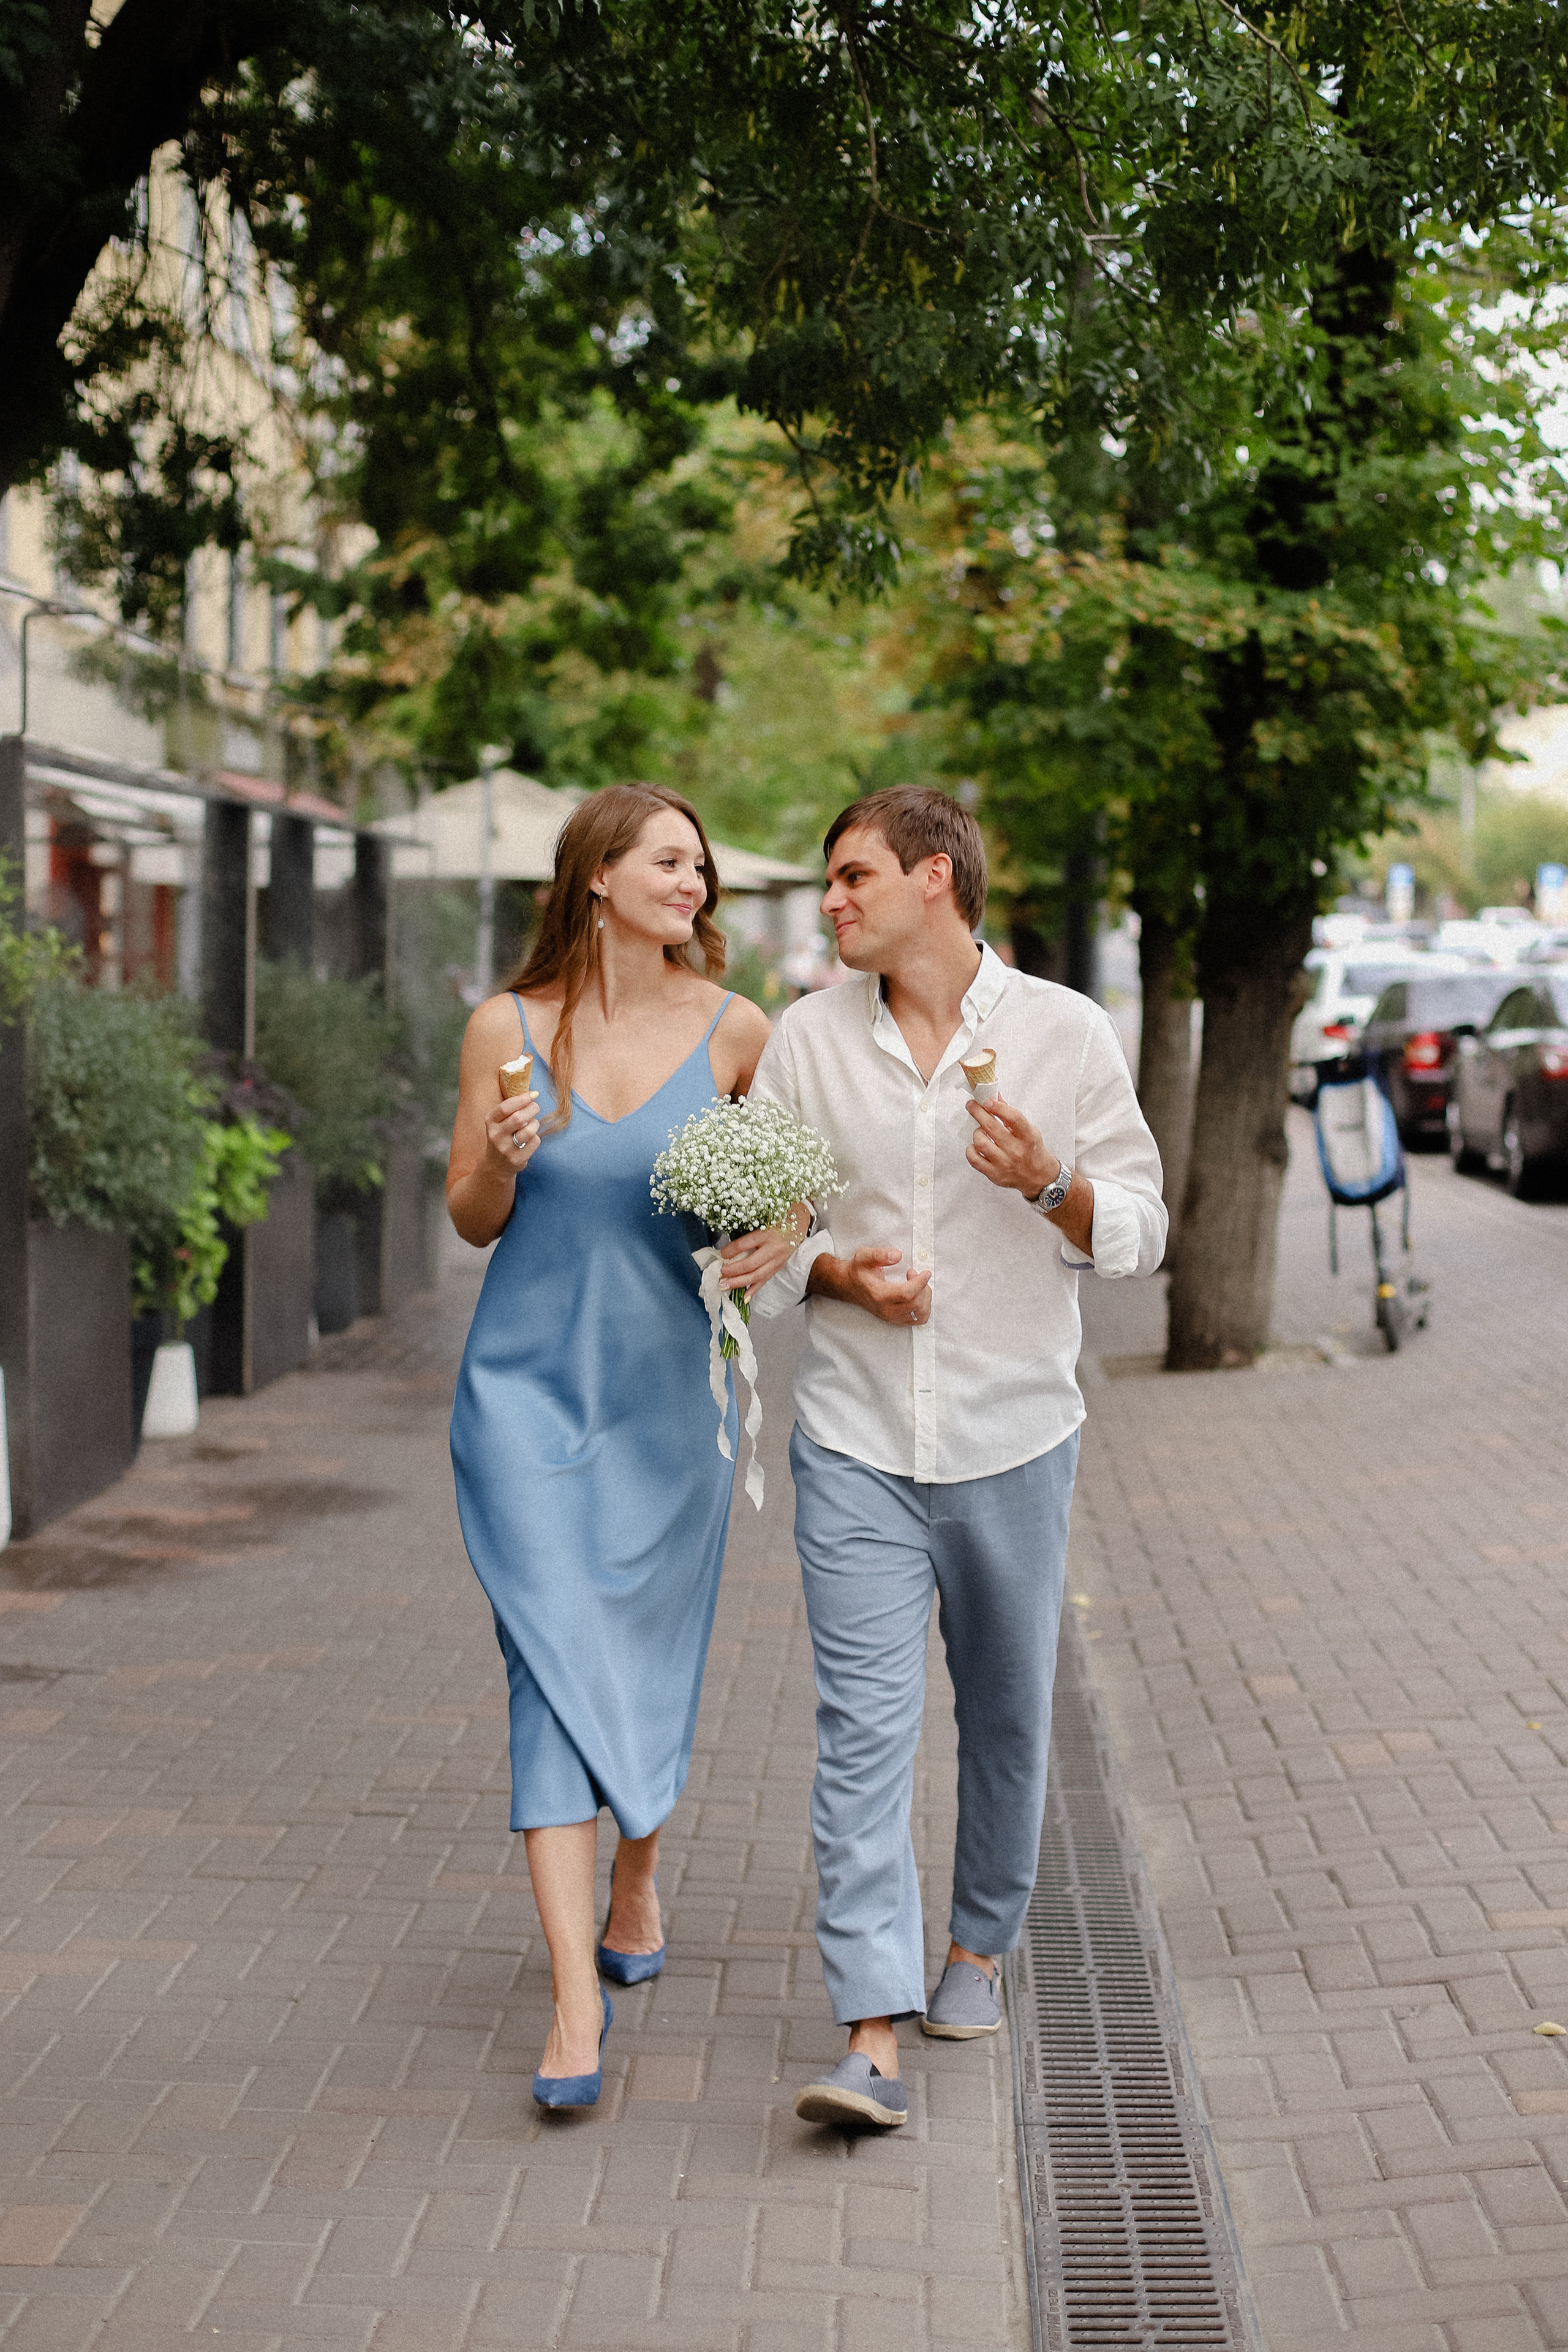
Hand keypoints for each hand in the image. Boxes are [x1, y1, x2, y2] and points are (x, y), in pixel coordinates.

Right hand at [484, 1089, 540, 1177]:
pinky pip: (534, 1142)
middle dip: (532, 1109)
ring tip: (533, 1124)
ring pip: (529, 1130)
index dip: (522, 1099)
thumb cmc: (502, 1135)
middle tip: (536, 1107)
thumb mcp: (499, 1121)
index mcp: (490, 1122)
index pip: (505, 1107)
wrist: (496, 1164)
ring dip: (535, 1123)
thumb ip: (511, 1108)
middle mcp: (495, 1135)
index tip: (533, 1094)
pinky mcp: (516, 1159)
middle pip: (518, 1118)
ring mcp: (505, 1149)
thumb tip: (533, 1094)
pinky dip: (536, 1137)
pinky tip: (529, 1139)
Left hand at [721, 1208, 807, 1301]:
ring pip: (757, 1276)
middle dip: (732, 1271)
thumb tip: (728, 1250)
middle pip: (750, 1264)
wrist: (799, 1223)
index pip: (744, 1244)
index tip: (720, 1254)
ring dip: (738, 1283)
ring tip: (724, 1286)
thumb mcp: (762, 1221)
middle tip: (719, 1274)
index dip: (730, 1251)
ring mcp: (777, 1260)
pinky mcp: (779, 1267)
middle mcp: (773, 1248)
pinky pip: (765, 1280)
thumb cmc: (778, 1219)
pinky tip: (743, 1297)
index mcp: (767, 1233)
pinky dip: (753, 1290)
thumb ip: (747, 1234)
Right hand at [807, 1244, 931, 1324]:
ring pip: (921, 1314)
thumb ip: (880, 1254)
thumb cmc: (858, 1270)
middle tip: (914, 1274)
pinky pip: (919, 1319)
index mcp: (879, 1295)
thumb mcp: (864, 1256)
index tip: (925, 1272)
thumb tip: (897, 1255)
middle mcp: (886, 1310)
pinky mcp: (896, 1319)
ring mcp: (891, 1317)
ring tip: (915, 1284)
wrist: (849, 1285)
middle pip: (917, 1304)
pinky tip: (916, 1294)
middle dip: (923, 1287)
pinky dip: (924, 1307)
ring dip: (925, 1297)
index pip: (907, 1294)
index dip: (920, 1282)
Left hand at [965, 1096, 1054, 1196]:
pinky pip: (974, 1159)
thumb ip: (1010, 1115)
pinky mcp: (994, 1174)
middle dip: (978, 1112)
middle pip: (991, 1127)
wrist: (1037, 1176)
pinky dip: (970, 1150)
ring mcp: (1004, 1163)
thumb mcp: (1028, 1130)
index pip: (1013, 1117)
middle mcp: (1016, 1150)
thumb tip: (995, 1097)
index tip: (988, 1101)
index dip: (998, 1107)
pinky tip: (976, 1146)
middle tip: (972, 1105)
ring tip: (980, 1131)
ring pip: (980, 1142)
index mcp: (1028, 1137)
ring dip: (977, 1133)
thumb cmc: (1032, 1151)